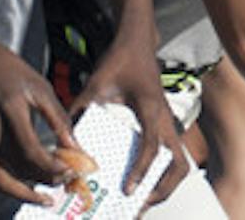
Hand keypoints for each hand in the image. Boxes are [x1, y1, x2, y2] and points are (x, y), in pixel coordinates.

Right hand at [0, 28, 77, 204]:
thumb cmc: (5, 67)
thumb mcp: (38, 85)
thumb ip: (57, 117)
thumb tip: (74, 146)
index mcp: (10, 109)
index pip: (32, 151)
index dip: (52, 167)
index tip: (70, 172)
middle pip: (16, 168)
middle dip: (43, 180)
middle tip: (62, 182)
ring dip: (21, 192)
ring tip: (43, 195)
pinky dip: (4, 183)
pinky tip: (21, 184)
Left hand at [72, 34, 188, 204]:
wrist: (138, 41)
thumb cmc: (120, 59)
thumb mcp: (95, 83)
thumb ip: (79, 108)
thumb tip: (64, 138)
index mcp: (150, 109)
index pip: (153, 146)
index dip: (141, 170)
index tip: (128, 190)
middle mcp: (164, 119)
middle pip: (179, 164)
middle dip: (162, 189)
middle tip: (139, 203)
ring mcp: (168, 121)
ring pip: (180, 161)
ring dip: (165, 183)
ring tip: (141, 197)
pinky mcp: (164, 122)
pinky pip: (171, 153)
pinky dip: (161, 170)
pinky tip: (140, 177)